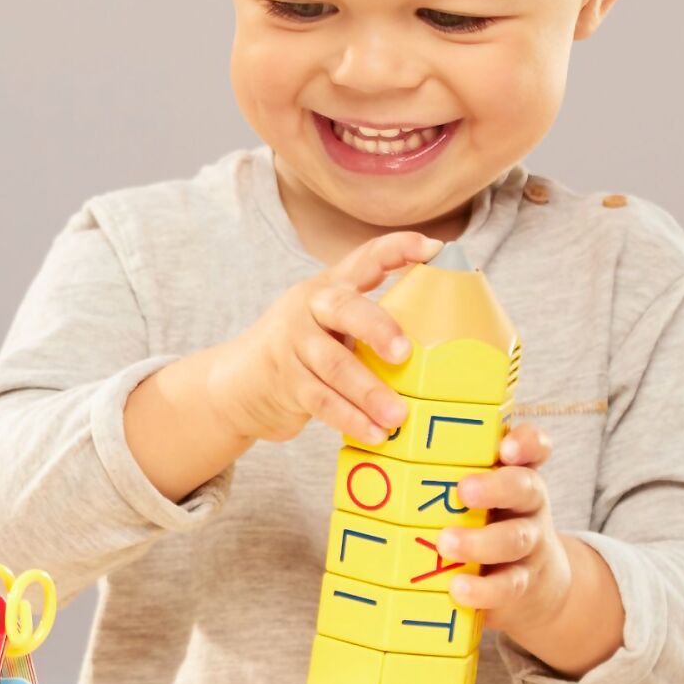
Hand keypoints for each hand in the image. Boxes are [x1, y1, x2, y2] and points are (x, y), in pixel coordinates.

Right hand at [206, 230, 444, 444]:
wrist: (241, 382)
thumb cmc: (307, 352)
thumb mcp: (332, 325)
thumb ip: (371, 324)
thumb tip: (443, 344)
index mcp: (331, 287)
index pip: (366, 258)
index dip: (398, 249)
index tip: (433, 249)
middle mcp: (309, 307)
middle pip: (344, 309)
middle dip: (378, 328)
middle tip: (405, 353)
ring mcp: (293, 344)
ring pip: (334, 364)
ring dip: (368, 392)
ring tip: (399, 416)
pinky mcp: (286, 381)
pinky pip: (321, 400)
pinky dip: (350, 419)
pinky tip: (375, 434)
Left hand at [437, 424, 571, 636]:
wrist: (534, 584)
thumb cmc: (485, 524)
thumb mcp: (475, 496)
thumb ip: (441, 476)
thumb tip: (372, 460)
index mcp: (514, 473)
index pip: (533, 448)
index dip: (525, 443)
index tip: (505, 448)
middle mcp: (528, 504)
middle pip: (525, 488)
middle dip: (495, 487)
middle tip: (464, 490)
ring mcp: (530, 544)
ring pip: (516, 538)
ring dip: (480, 542)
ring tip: (446, 544)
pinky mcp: (523, 584)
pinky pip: (509, 585)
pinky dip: (483, 589)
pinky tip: (458, 588)